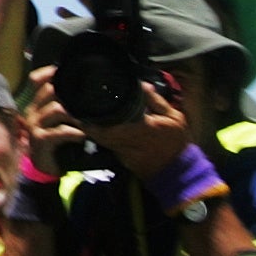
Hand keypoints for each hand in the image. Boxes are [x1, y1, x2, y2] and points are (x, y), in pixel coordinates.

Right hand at [22, 64, 89, 165]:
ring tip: (87, 119)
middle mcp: (32, 111)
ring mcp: (34, 125)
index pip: (37, 80)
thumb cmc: (57, 142)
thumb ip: (66, 106)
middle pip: (49, 90)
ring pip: (56, 109)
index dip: (49, 71)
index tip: (66, 68)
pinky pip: (59, 131)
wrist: (47, 168)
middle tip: (87, 98)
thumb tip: (85, 93)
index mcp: (37, 104)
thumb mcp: (60, 121)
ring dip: (75, 113)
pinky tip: (82, 135)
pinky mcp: (39, 139)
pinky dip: (73, 132)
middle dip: (69, 92)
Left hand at [84, 73, 199, 183]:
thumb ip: (157, 101)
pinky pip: (110, 147)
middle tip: (79, 113)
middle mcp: (129, 142)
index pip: (112, 125)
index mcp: (141, 129)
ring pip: (102, 142)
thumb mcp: (174, 117)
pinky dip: (104, 139)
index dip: (95, 119)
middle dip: (87, 124)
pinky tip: (102, 130)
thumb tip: (144, 85)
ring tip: (85, 119)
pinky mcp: (123, 160)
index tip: (86, 108)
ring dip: (93, 131)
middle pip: (100, 134)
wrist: (177, 170)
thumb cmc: (176, 142)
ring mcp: (124, 153)